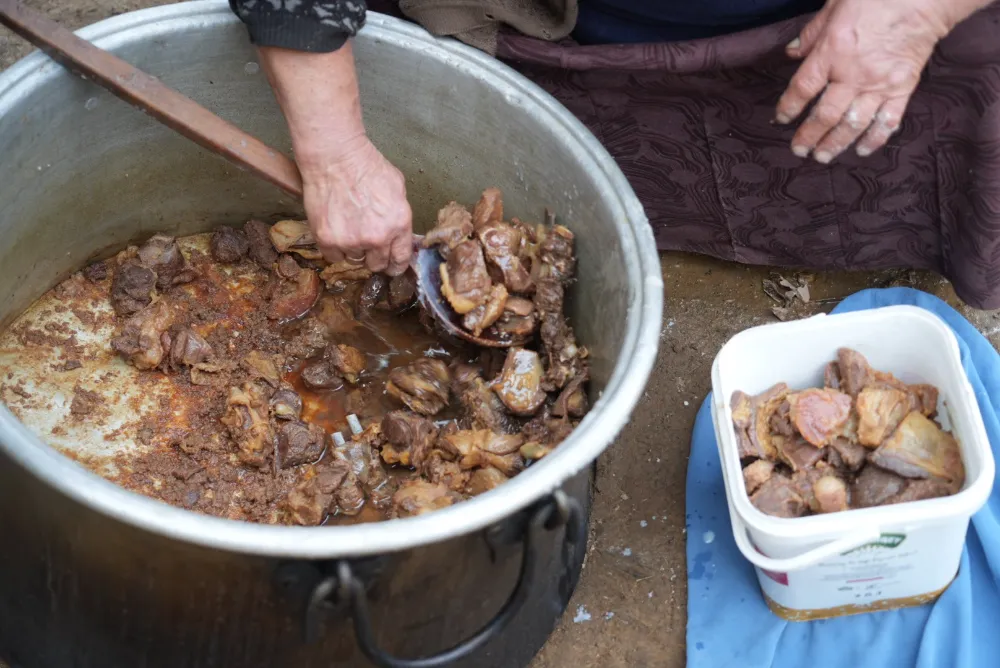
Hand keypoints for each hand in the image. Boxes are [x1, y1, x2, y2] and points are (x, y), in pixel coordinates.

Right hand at [257, 43, 413, 273]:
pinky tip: (336, 232)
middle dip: (374, 256)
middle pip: (377, 265)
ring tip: (349, 229)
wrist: (334, 157)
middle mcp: (377, 238)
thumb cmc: (366, 166)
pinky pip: (334, 257)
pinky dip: (334, 248)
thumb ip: (400, 215)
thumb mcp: (397, 188)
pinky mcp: (328, 240)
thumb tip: (400, 233)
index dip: (395, 264)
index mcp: (398, 225)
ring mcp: (351, 241)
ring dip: (354, 250)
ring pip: (355, 260)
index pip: (400, 260)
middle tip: (367, 243)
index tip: (391, 264)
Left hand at [775, 0, 983, 161]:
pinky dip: (874, 139)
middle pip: (825, 115)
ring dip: (835, 144)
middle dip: (808, 136)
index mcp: (832, 51)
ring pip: (853, 124)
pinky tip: (862, 150)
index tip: (780, 119)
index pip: (802, 89)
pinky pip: (887, 121)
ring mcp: (879, 84)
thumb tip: (791, 53)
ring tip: (823, 157)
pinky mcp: (903, 88)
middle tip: (798, 150)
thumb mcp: (835, 5)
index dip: (788, 108)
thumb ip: (811, 33)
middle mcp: (853, 73)